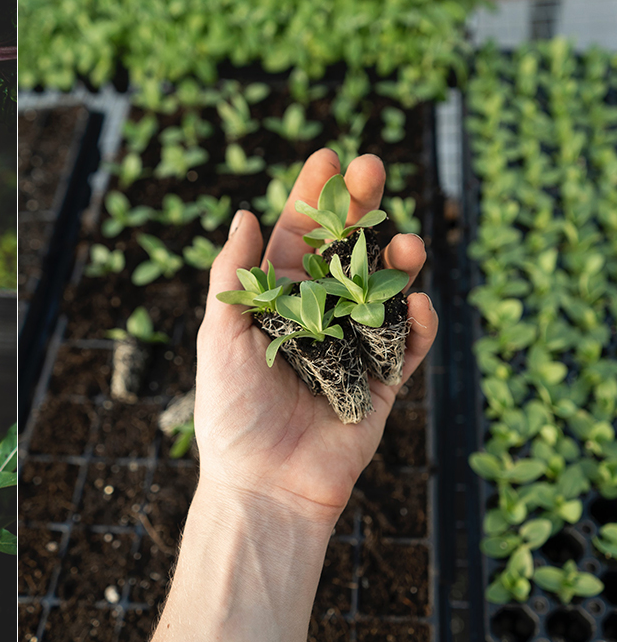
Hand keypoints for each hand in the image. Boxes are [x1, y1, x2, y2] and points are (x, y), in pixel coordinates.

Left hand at [194, 148, 437, 526]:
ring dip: (398, 262)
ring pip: (384, 290)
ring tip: (406, 243)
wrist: (263, 485)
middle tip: (372, 169)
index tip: (328, 156)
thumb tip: (241, 213)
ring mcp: (352, 346)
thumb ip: (234, 277)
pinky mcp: (382, 384)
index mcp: (275, 301)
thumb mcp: (221, 336)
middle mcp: (316, 315)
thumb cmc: (230, 411)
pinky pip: (408, 346)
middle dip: (361, 209)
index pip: (297, 237)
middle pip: (346, 250)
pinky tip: (419, 304)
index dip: (312, 197)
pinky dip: (418, 324)